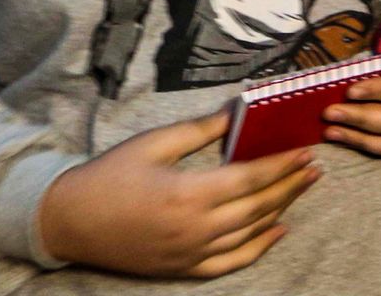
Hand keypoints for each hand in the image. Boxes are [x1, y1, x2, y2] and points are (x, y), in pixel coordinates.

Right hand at [39, 111, 318, 277]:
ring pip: (250, 233)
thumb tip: (238, 111)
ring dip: (280, 210)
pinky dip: (258, 248)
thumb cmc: (108, 176)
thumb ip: (201, 130)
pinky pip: (230, 263)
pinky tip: (278, 230)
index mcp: (189, 193)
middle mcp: (194, 228)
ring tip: (301, 189)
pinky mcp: (182, 269)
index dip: (283, 164)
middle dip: (291, 185)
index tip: (305, 150)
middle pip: (259, 206)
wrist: (65, 221)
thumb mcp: (154, 143)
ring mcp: (189, 253)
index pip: (252, 177)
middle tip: (315, 167)